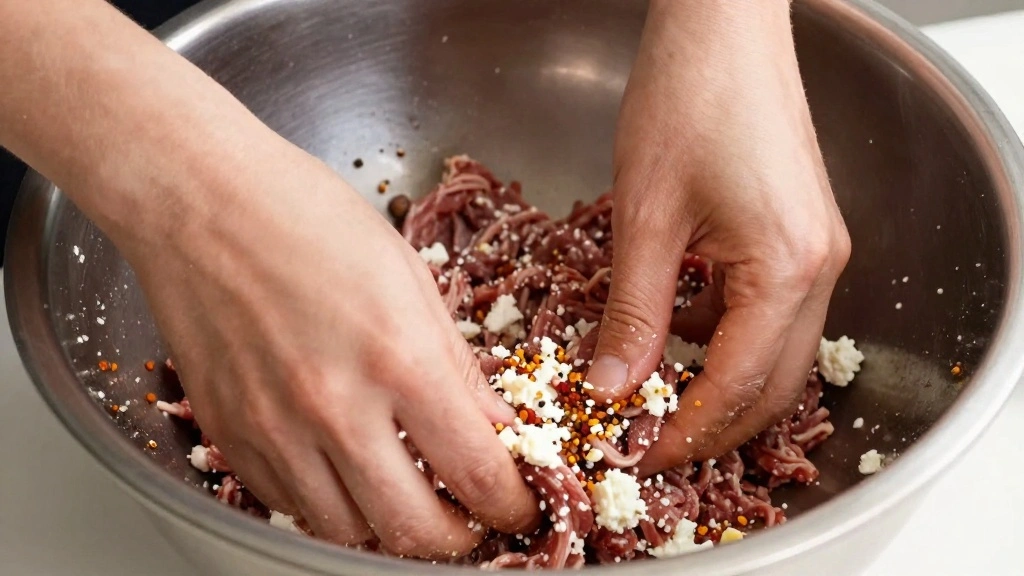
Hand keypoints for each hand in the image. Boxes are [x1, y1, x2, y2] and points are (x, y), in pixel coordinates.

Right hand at [0, 0, 538, 555]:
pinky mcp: (231, 436)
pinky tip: (348, 475)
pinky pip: (291, 505)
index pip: (477, 474)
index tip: (518, 506)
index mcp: (400, 360)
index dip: (511, 505)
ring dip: (391, 529)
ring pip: (349, 533)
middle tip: (471, 521)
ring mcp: (276, 431)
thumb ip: (456, 367)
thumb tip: (495, 428)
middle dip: (458, 540)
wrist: (201, 200)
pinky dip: (331, 506)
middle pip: (415, 530)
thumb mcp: (411, 279)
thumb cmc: (308, 218)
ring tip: (410, 500)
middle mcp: (337, 409)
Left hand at [587, 0, 850, 475]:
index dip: (683, 434)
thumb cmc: (686, 98)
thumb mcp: (644, 218)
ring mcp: (817, 252)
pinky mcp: (801, 235)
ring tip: (648, 397)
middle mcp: (818, 269)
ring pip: (771, 354)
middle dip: (707, 425)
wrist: (723, 25)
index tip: (634, 457)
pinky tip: (670, 333)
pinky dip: (720, 339)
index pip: (736, 388)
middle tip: (643, 443)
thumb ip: (632, 312)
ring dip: (713, 385)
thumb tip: (609, 388)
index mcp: (787, 269)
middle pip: (770, 387)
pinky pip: (765, 313)